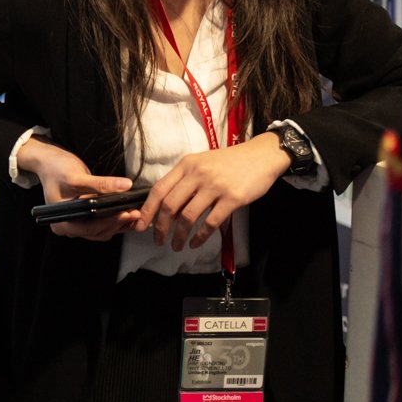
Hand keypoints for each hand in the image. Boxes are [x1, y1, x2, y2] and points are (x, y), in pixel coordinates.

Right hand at [17, 137, 139, 241]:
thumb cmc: (56, 169)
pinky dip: (116, 219)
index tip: (127, 213)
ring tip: (136, 212)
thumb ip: (101, 184)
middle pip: (98, 231)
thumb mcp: (77, 176)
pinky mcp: (86, 219)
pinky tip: (129, 212)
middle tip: (136, 212)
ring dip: (120, 222)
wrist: (50, 162)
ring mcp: (78, 224)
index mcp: (62, 222)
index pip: (89, 227)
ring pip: (103, 230)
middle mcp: (69, 227)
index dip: (110, 221)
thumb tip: (124, 186)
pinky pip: (103, 223)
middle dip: (117, 222)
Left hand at [137, 133, 289, 251]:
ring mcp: (215, 186)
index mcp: (187, 165)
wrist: (261, 156)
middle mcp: (197, 174)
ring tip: (177, 245)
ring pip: (188, 216)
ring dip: (179, 235)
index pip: (159, 189)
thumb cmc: (229, 162)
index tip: (140, 224)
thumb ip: (184, 179)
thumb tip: (165, 204)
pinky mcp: (232, 199)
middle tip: (158, 240)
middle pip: (170, 205)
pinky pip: (210, 222)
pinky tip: (195, 243)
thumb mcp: (202, 162)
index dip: (147, 209)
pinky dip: (200, 236)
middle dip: (160, 227)